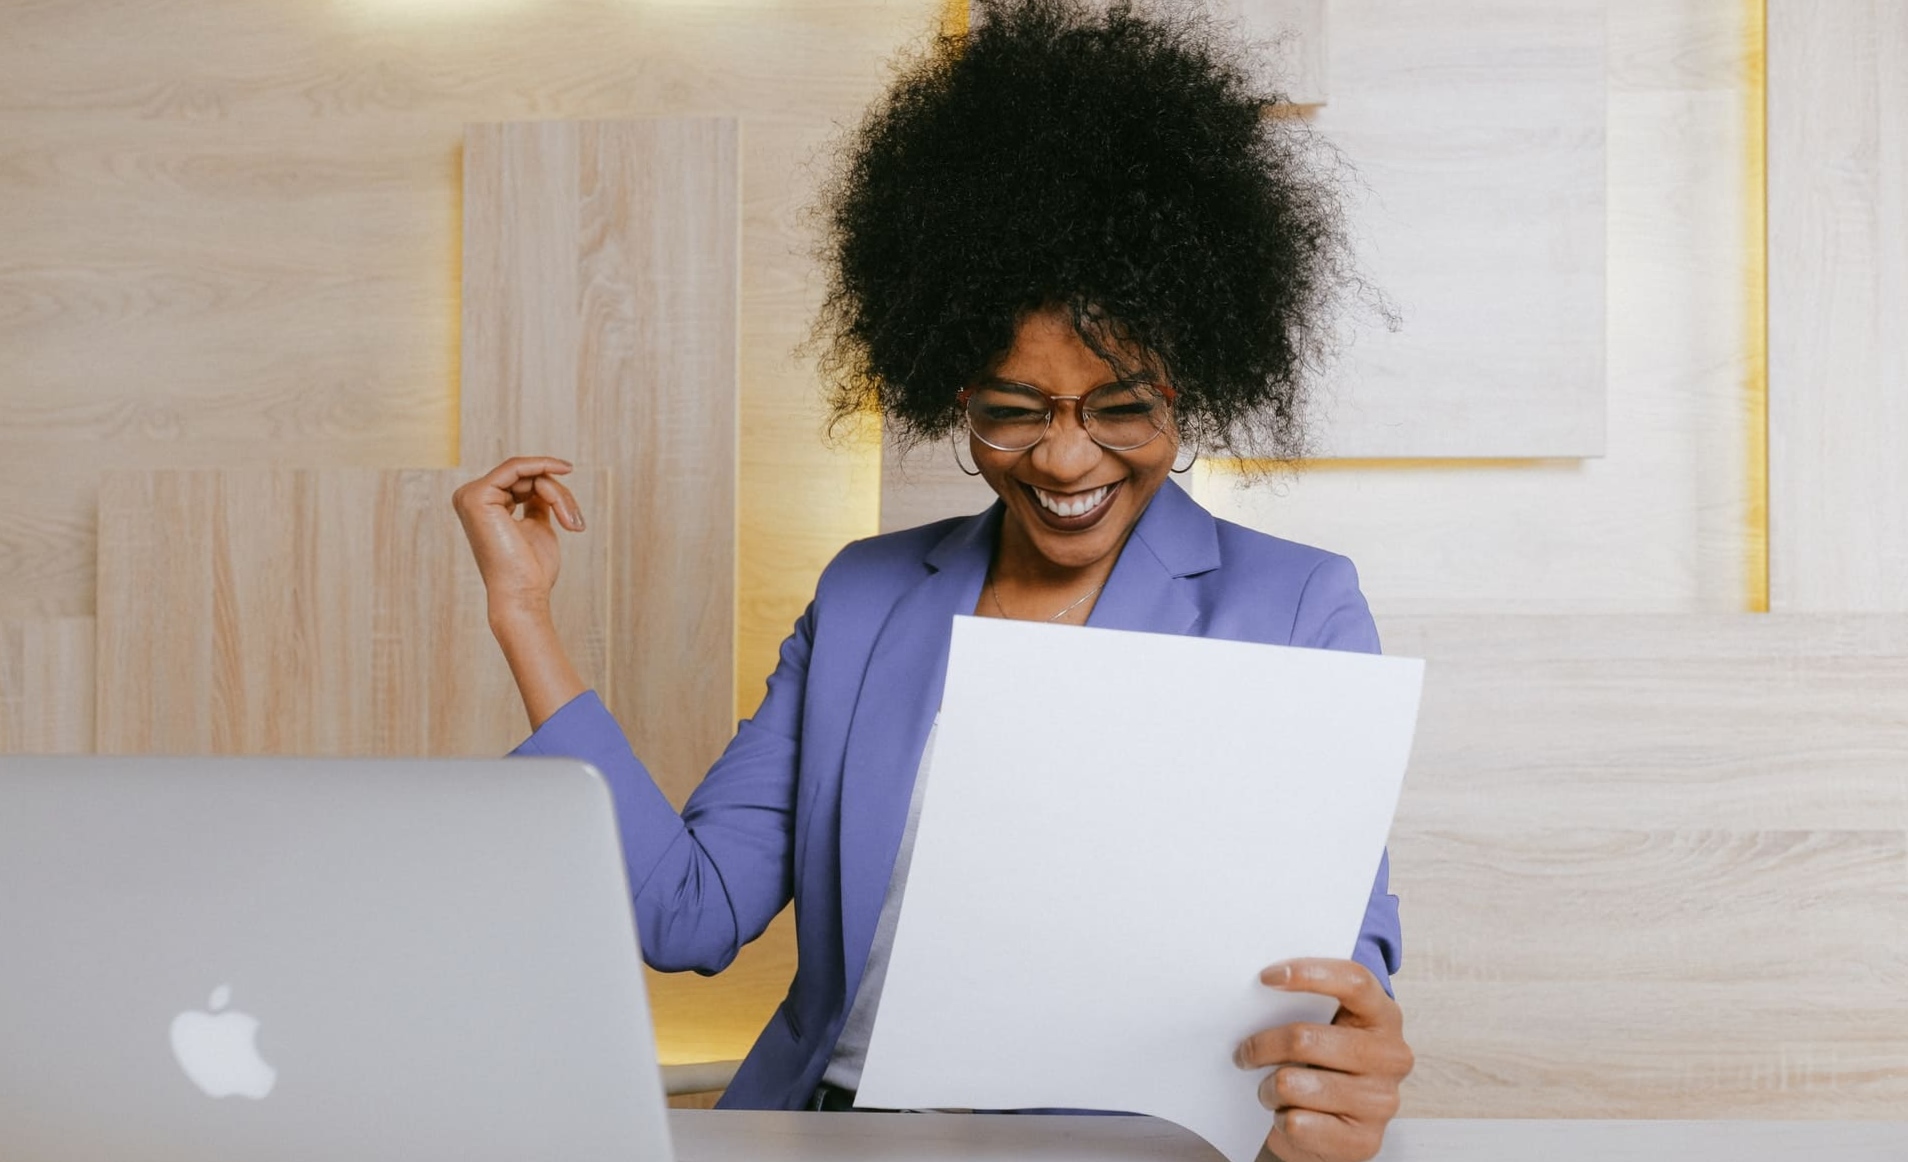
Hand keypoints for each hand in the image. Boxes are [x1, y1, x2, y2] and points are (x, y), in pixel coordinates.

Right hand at [450, 456, 585, 622]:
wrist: (523, 594)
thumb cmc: (532, 569)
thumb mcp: (537, 526)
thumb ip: (536, 502)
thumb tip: (544, 480)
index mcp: (482, 505)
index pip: (520, 481)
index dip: (551, 490)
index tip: (574, 496)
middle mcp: (470, 498)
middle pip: (524, 475)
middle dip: (558, 493)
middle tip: (575, 522)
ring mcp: (470, 496)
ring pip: (526, 473)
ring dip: (557, 493)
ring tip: (570, 522)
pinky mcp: (477, 496)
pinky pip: (516, 467)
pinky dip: (543, 468)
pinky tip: (563, 470)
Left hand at [1235, 959, 1412, 1161]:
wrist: (1332, 1126)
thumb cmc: (1321, 1064)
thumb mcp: (1320, 1026)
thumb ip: (1302, 1004)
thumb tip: (1259, 986)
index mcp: (1383, 1016)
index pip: (1354, 981)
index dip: (1308, 974)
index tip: (1266, 978)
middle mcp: (1391, 1057)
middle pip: (1305, 1038)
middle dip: (1261, 1045)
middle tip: (1244, 1053)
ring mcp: (1382, 1101)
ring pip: (1292, 1084)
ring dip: (1268, 1089)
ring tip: (1270, 1090)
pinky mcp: (1364, 1141)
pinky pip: (1297, 1123)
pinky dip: (1280, 1119)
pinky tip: (1288, 1115)